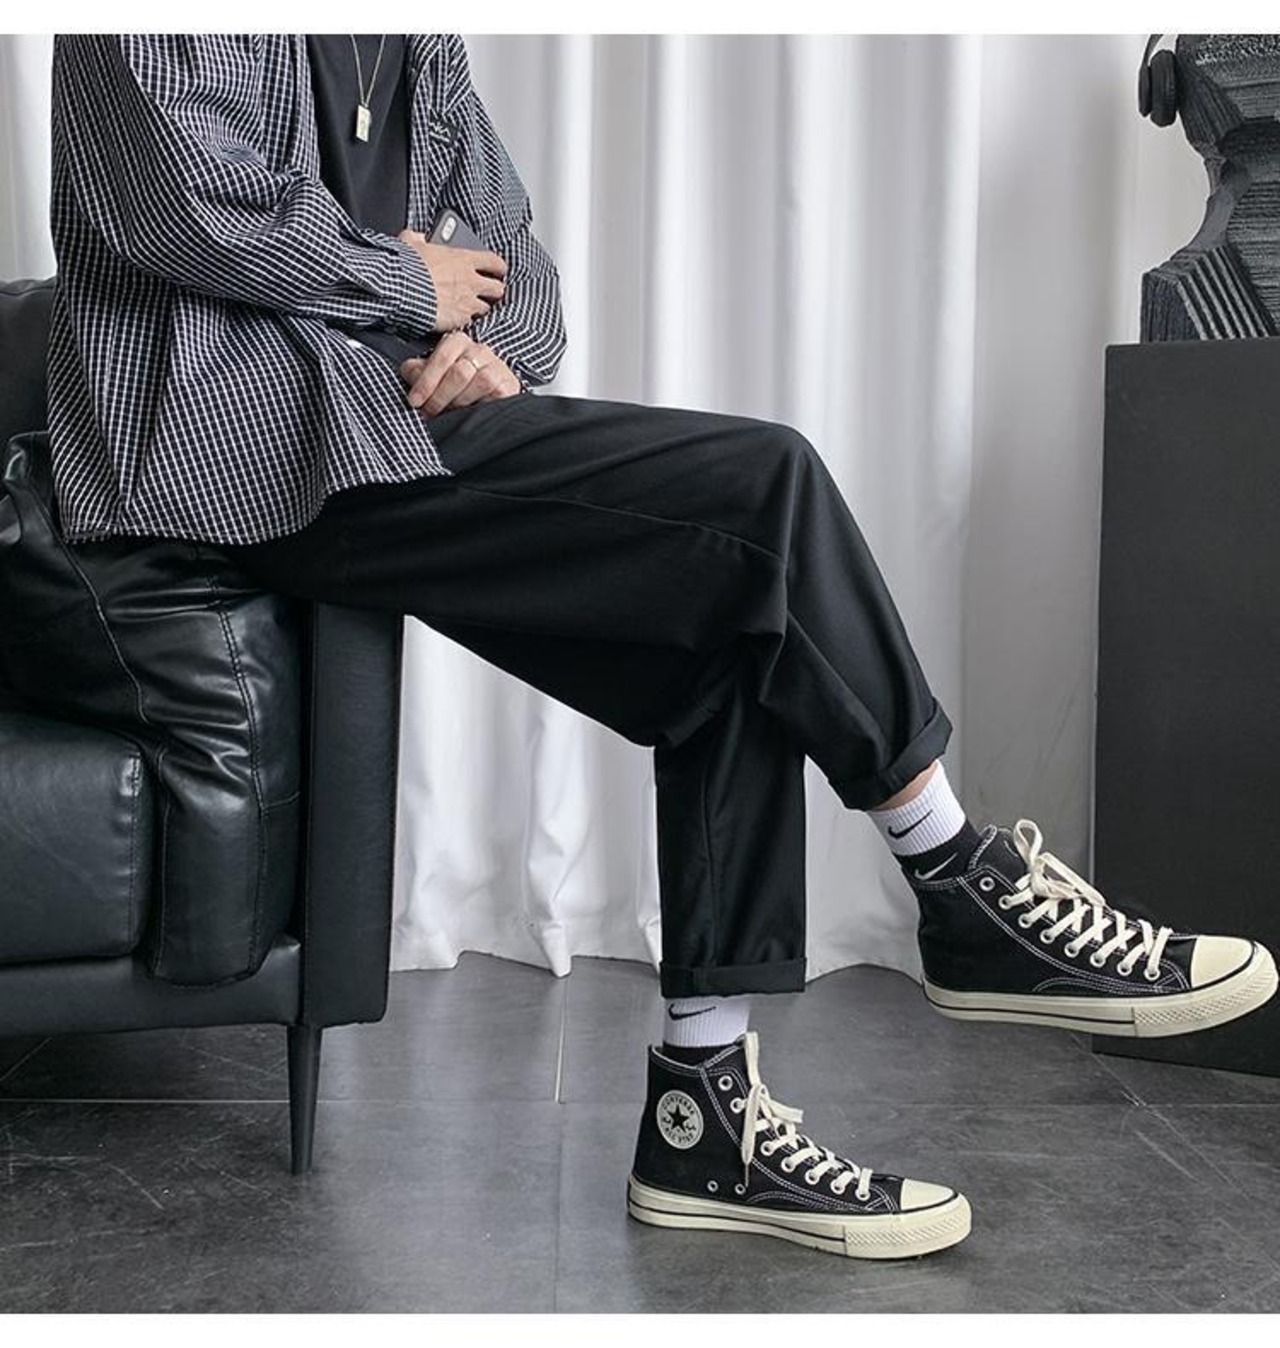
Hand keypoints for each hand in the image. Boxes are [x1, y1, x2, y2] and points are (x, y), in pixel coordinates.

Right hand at [397, 229, 507, 331]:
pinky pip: (469, 323)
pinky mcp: (460, 320)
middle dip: (494, 290)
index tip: (497, 270)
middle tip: (488, 292)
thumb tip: (417, 237)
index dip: (498, 267)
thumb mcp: (411, 244)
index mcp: (463, 259)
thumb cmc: (407, 266)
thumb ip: (418, 239)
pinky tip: (457, 320)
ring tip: (470, 308)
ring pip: (486, 309)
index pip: (494, 262)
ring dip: (480, 308)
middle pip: (497, 288)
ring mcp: (468, 303)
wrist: (401, 290)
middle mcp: (471, 281)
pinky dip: (465, 321)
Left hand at [399, 332, 521, 415]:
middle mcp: (479, 350)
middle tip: (429, 412)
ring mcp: (497, 366)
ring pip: (479, 382)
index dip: (426, 382)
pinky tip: (469, 412)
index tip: (414, 401)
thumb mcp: (432, 374)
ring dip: (459, 403)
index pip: (441, 358)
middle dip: (439, 397)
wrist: (489, 392)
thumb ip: (417, 371)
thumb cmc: (455, 384)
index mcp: (457, 342)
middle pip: (458, 373)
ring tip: (449, 413)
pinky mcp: (508, 384)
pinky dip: (478, 406)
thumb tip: (410, 373)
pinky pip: (494, 395)